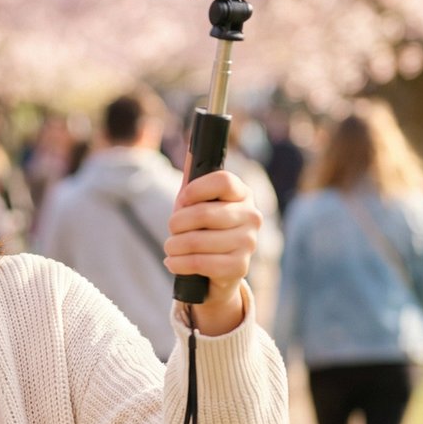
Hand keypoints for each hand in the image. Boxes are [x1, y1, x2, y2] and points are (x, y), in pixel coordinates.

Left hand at [165, 167, 261, 336]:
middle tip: (172, 230)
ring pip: (196, 241)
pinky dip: (178, 263)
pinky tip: (173, 262)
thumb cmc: (201, 229)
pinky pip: (199, 263)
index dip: (195, 190)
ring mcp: (248, 243)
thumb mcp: (195, 202)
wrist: (212, 272)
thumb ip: (193, 179)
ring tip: (171, 247)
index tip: (182, 201)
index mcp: (242, 194)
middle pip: (203, 214)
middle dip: (176, 223)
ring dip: (173, 245)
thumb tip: (188, 151)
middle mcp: (251, 217)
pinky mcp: (239, 267)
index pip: (223, 182)